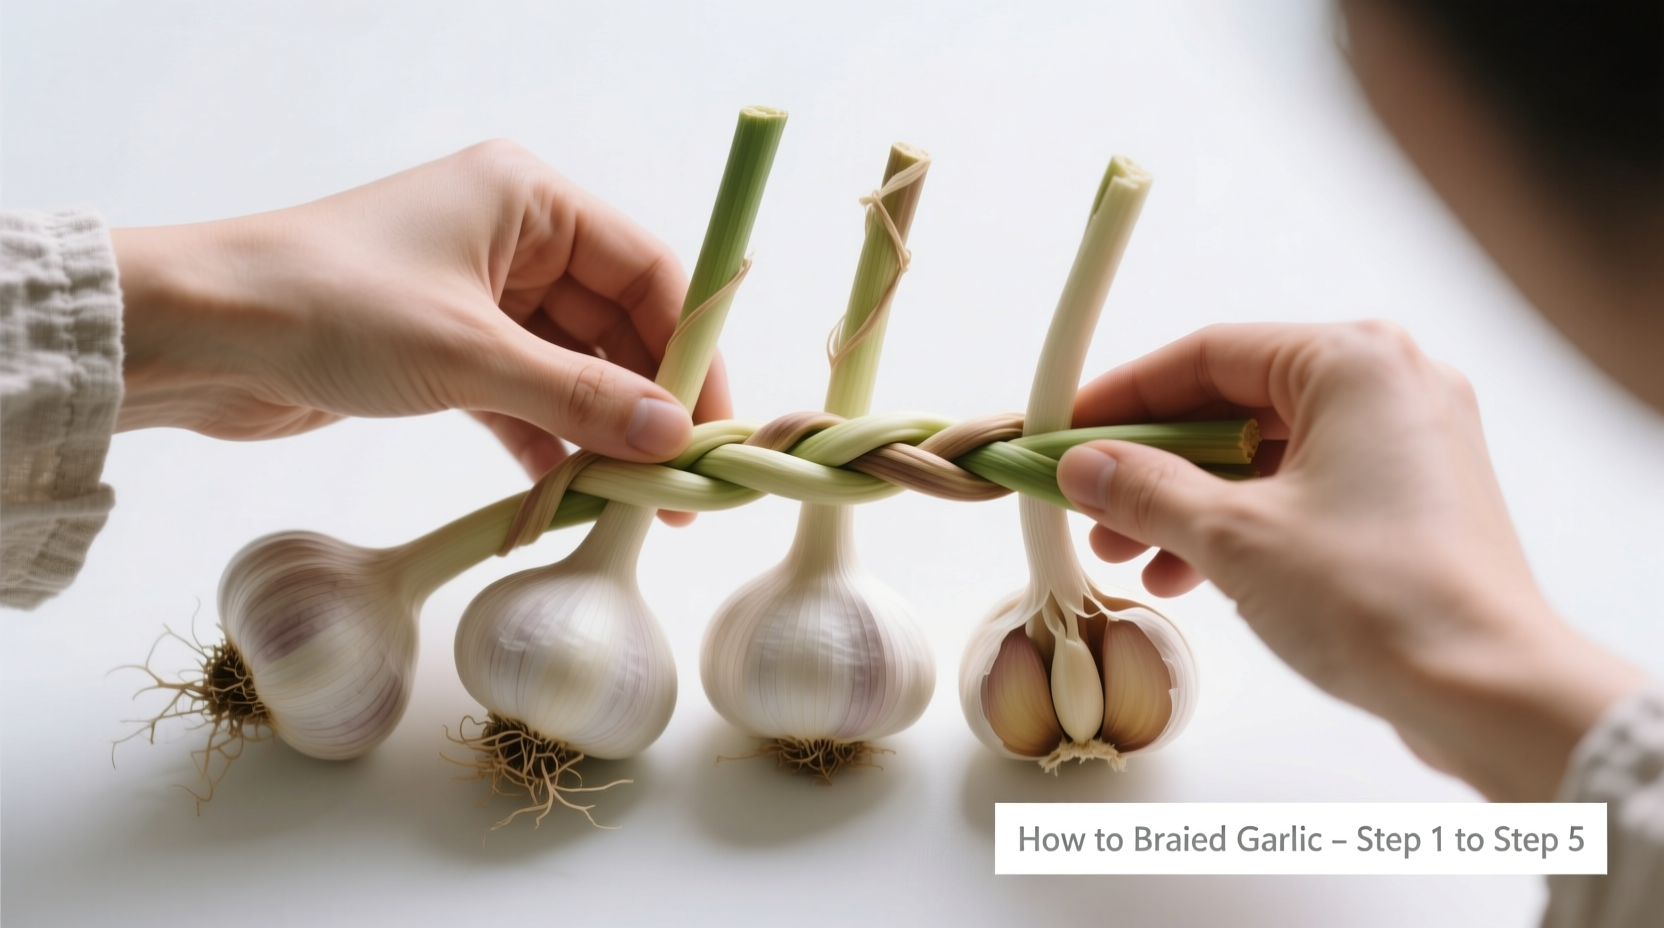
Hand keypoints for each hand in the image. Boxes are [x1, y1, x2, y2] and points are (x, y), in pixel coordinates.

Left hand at [111, 140, 729, 485]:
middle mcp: (513, 239)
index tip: (717, 426)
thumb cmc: (328, 307)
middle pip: (617, 324)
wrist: (195, 335)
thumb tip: (674, 437)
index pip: (648, 271)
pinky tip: (572, 493)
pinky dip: (547, 440)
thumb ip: (579, 397)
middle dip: (651, 401)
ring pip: (573, 367)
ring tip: (639, 501)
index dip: (693, 348)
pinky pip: (525, 396)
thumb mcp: (468, 354)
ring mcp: (480, 296)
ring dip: (601, 430)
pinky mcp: (447, 350)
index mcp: (528, 201)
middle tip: (685, 480)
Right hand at [1056, 322, 1643, 799]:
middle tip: (1090, 503)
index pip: (1207, 356)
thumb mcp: (1232, 536)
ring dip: (1190, 502)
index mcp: (1352, 362)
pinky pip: (1303, 493)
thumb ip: (1146, 490)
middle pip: (1234, 406)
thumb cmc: (1379, 596)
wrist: (1489, 690)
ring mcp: (1408, 446)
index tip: (1069, 431)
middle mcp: (1389, 387)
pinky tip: (1188, 574)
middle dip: (1153, 463)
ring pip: (1266, 456)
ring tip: (1130, 553)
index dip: (1125, 396)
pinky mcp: (1413, 504)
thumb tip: (1084, 467)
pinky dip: (1243, 525)